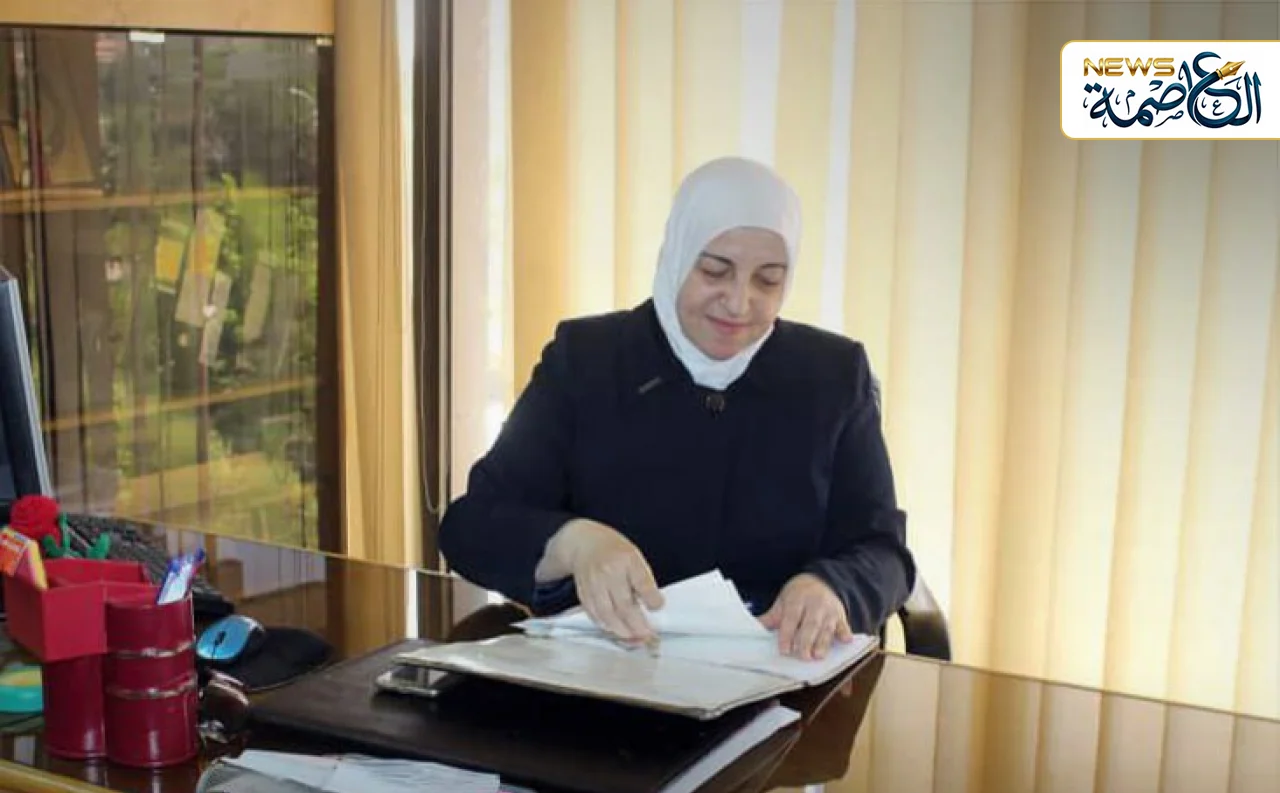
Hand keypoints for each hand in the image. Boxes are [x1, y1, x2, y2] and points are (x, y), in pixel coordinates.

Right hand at [548, 519, 664, 640]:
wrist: (584, 543)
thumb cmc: (614, 551)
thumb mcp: (634, 557)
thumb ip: (642, 580)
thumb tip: (651, 607)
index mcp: (627, 559)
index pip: (642, 584)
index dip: (652, 600)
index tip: (657, 608)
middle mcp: (609, 571)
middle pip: (624, 605)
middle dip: (637, 625)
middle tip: (647, 635)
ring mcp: (594, 583)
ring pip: (607, 614)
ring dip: (621, 630)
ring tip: (632, 636)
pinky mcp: (583, 592)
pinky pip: (594, 614)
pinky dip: (605, 625)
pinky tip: (614, 628)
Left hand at [759, 574, 852, 660]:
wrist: (823, 579)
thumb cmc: (799, 594)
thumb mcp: (783, 601)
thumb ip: (772, 617)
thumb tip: (752, 630)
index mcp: (797, 599)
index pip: (791, 618)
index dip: (787, 634)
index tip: (784, 649)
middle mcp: (814, 604)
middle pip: (810, 624)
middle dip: (806, 641)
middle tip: (802, 657)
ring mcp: (829, 610)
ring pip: (827, 628)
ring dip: (823, 642)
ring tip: (819, 656)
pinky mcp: (841, 616)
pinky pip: (844, 625)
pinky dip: (845, 633)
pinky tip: (846, 641)